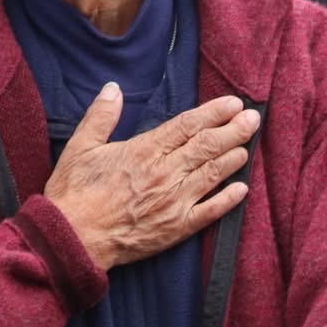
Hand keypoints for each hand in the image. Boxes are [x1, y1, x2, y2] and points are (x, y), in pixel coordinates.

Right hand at [44, 86, 254, 270]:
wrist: (73, 237)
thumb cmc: (73, 192)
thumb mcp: (80, 146)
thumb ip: (100, 116)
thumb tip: (112, 89)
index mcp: (144, 151)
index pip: (187, 125)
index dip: (214, 113)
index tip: (233, 104)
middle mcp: (165, 173)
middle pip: (207, 146)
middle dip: (234, 130)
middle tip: (253, 118)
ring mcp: (174, 202)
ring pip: (213, 174)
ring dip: (234, 157)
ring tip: (249, 145)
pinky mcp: (176, 228)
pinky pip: (210, 212)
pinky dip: (228, 200)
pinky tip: (242, 189)